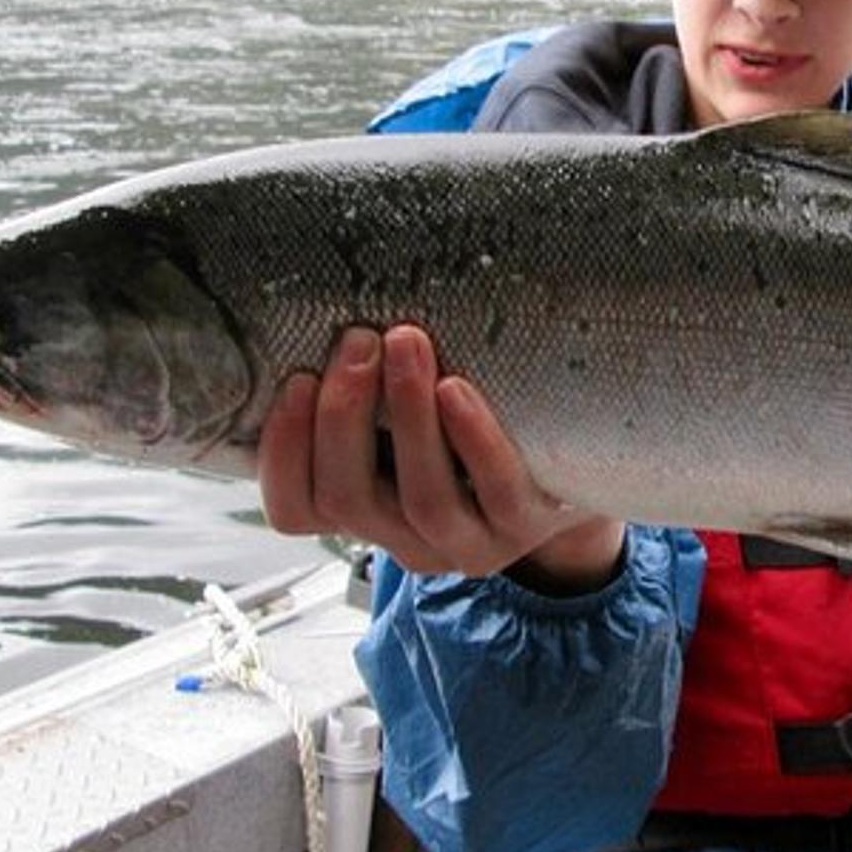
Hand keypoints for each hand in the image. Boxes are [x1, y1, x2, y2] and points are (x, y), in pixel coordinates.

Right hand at [257, 325, 623, 590]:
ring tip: (406, 343)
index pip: (294, 509)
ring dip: (407, 417)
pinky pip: (497, 494)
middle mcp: (405, 539)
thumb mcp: (402, 409)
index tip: (295, 378)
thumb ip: (361, 386)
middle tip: (357, 340)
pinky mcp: (525, 527)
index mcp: (363, 510)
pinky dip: (472, 439)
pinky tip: (456, 389)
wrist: (569, 459)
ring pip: (423, 501)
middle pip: (349, 499)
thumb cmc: (466, 421)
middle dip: (344, 417)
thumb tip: (312, 309)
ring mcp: (467, 542)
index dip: (282, 452)